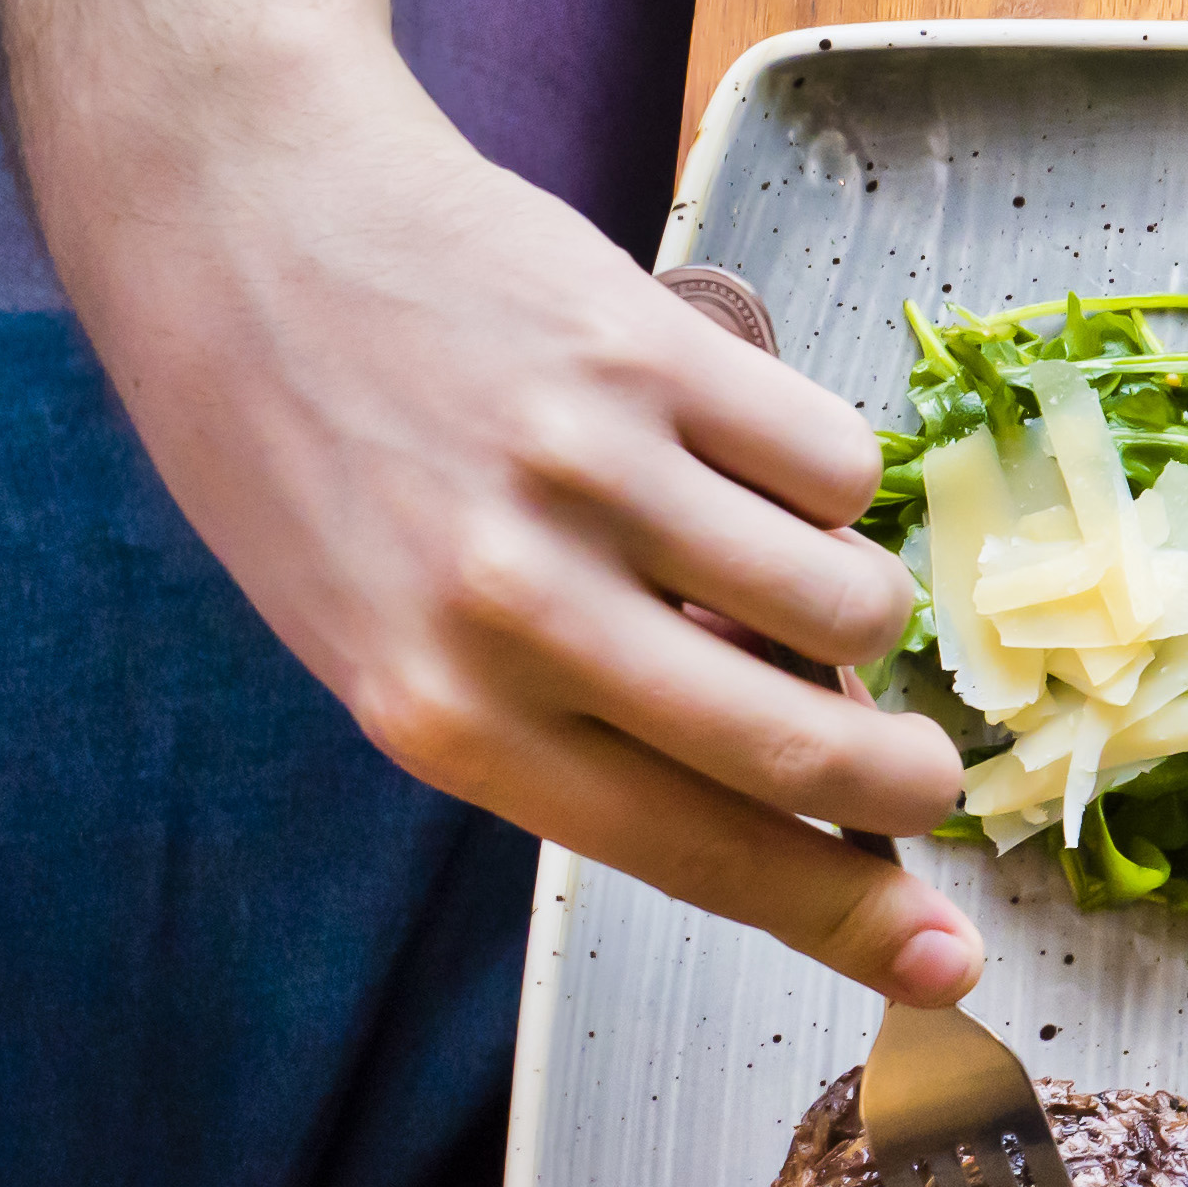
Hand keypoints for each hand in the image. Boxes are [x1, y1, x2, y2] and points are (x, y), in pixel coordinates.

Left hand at [59, 32, 984, 998]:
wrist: (240, 222)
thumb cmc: (309, 459)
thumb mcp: (392, 643)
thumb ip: (569, 728)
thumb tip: (788, 806)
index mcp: (441, 714)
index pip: (694, 854)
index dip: (844, 918)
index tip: (947, 964)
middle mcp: (514, 605)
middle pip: (804, 747)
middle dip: (908, 783)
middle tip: (931, 776)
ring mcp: (590, 471)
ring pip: (851, 600)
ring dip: (857, 611)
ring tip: (787, 577)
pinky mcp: (652, 351)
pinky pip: (837, 462)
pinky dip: (822, 481)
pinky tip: (742, 457)